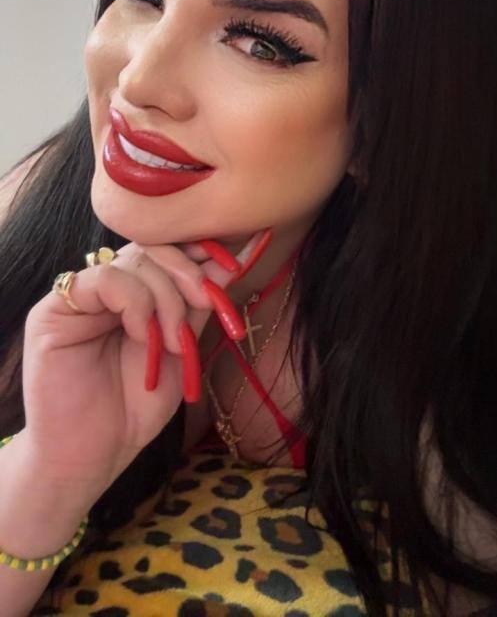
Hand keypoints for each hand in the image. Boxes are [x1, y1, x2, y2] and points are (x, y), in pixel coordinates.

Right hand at [21, 230, 270, 500]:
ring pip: (132, 259)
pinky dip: (134, 301)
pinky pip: (103, 279)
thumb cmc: (133, 409)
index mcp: (132, 292)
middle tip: (205, 304)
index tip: (234, 262)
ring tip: (171, 342)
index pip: (164, 249)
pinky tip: (142, 334)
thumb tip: (233, 260)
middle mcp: (104, 287)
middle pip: (151, 246)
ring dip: (166, 297)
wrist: (91, 458)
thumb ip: (198, 305)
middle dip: (188, 271)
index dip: (199, 249)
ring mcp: (78, 297)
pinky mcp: (54, 310)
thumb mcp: (180, 349)